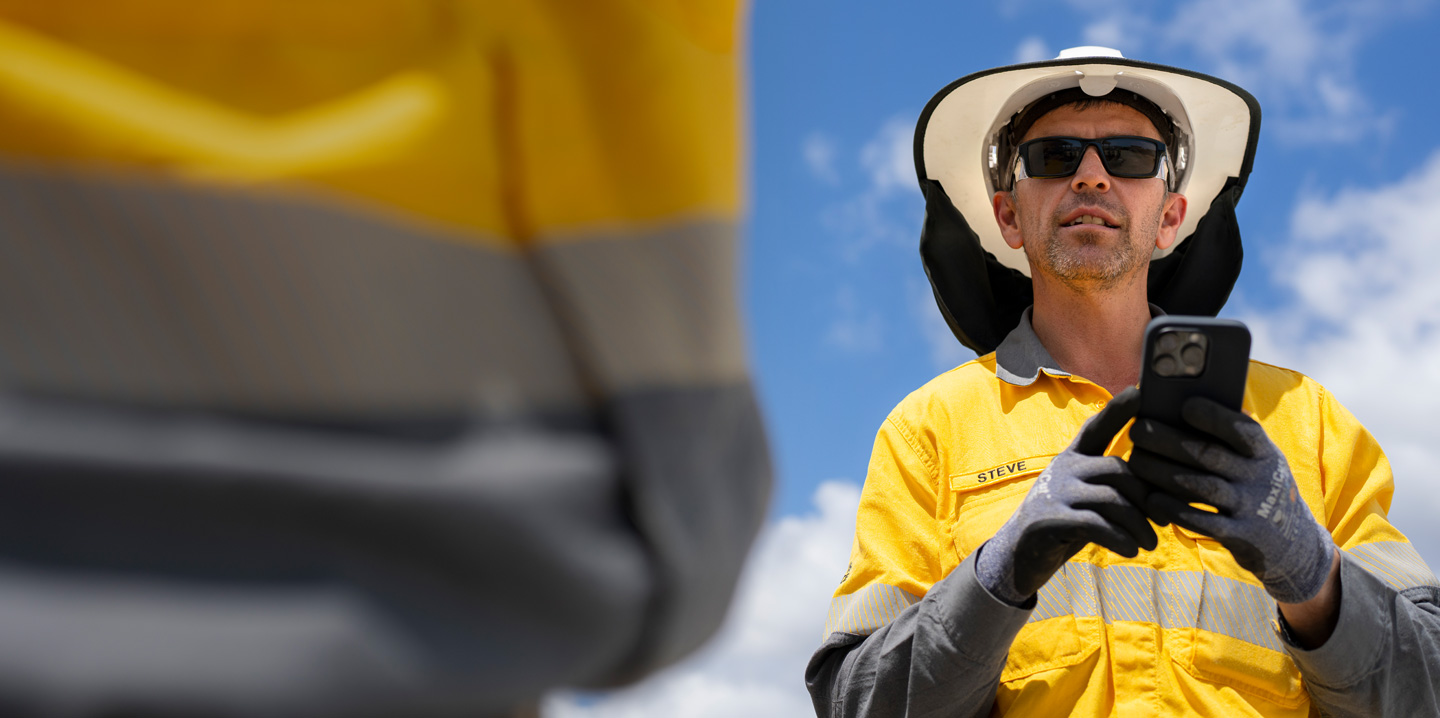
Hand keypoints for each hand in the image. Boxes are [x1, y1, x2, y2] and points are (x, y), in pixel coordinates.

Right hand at [976, 388, 1157, 605]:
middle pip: (1118, 470)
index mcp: (1072, 458)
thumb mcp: (1085, 497)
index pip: (1097, 427)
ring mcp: (1054, 492)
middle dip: (1146, 498)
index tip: (1139, 390)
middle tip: (1161, 521)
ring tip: (1149, 543)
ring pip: (1113, 500)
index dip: (1118, 409)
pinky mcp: (1049, 519)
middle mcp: (1063, 468)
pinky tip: (1130, 550)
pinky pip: (1097, 524)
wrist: (1018, 555)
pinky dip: (1121, 540)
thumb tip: (1162, 486)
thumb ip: (1110, 484)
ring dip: (1138, 526)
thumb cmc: (1065, 524)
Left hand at [1129, 396, 1333, 603]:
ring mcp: (1251, 508)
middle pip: (1210, 455)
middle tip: (1138, 431)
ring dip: (1163, 472)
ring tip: (1137, 461)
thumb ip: (1232, 439)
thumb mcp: (1259, 461)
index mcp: (1265, 453)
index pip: (1243, 430)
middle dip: (1169, 441)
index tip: (1183, 405)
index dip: (1214, 416)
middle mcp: (1260, 478)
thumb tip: (1188, 403)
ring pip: (1201, 487)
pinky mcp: (1239, 536)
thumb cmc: (1259, 487)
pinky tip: (1151, 499)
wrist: (1294, 544)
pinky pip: (1203, 522)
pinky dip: (1175, 509)